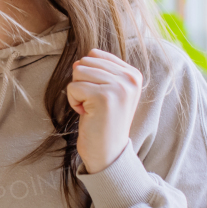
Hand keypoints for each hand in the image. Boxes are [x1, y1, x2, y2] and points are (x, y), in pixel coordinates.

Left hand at [66, 48, 142, 174]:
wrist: (109, 153)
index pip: (95, 54)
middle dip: (81, 83)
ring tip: (91, 109)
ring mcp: (119, 86)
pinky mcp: (104, 97)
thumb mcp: (110, 91)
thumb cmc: (104, 122)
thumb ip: (100, 71)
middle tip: (94, 105)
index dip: (88, 75)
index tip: (100, 97)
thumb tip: (77, 61)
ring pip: (78, 71)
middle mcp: (130, 78)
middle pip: (85, 61)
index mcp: (133, 74)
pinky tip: (87, 115)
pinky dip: (73, 102)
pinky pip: (72, 87)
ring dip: (77, 93)